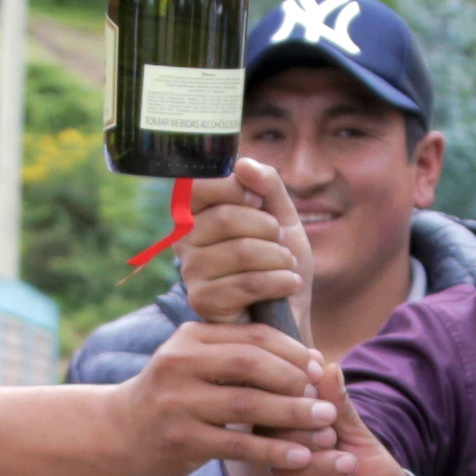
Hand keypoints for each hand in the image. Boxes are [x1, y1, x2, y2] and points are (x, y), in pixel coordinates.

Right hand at [122, 312, 332, 475]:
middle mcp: (180, 363)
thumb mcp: (198, 363)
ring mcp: (177, 401)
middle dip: (295, 381)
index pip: (253, 336)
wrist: (121, 432)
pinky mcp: (180, 439)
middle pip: (251, 364)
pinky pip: (236, 445)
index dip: (293, 352)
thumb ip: (241, 355)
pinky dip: (272, 451)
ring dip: (291, 416)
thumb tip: (311, 357)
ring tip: (324, 427)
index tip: (319, 370)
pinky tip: (300, 458)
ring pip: (246, 404)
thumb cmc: (176, 396)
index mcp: (192, 337)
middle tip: (325, 400)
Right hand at [178, 158, 311, 330]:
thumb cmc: (280, 262)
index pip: (201, 184)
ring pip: (240, 251)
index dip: (237, 188)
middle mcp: (184, 240)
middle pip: (226, 218)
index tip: (260, 203)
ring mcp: (190, 272)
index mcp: (196, 213)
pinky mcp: (203, 302)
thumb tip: (244, 163)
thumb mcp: (282, 215)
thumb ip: (267, 185)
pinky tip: (289, 284)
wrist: (290, 312)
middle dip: (269, 229)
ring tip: (287, 266)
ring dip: (279, 258)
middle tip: (279, 243)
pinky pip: (247, 283)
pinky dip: (280, 281)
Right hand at [272, 360, 419, 475]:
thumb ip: (338, 403)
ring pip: (289, 469)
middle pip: (275, 438)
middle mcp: (281, 453)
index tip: (327, 410)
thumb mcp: (356, 430)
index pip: (279, 408)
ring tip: (349, 464)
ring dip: (323, 465)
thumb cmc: (369, 464)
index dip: (300, 405)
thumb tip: (327, 366)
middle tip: (333, 437)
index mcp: (291, 428)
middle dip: (308, 436)